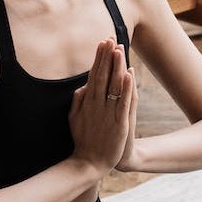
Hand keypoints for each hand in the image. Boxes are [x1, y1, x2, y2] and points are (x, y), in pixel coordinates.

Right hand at [69, 39, 134, 176]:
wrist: (90, 163)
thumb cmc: (83, 140)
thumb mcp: (73, 118)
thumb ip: (77, 101)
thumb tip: (81, 86)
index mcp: (87, 102)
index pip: (93, 74)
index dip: (99, 58)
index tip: (103, 42)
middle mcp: (96, 104)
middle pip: (102, 75)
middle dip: (106, 57)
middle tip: (110, 38)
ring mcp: (107, 113)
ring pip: (112, 85)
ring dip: (115, 67)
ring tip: (119, 49)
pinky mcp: (118, 123)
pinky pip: (122, 102)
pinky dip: (125, 88)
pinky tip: (128, 74)